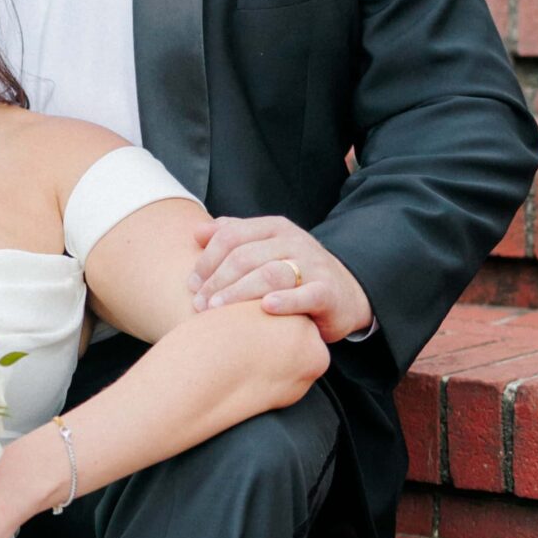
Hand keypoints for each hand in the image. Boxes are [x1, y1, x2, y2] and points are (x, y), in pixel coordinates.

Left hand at [188, 215, 371, 343]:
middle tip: (199, 303)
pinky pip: (306, 295)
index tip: (191, 284)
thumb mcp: (266, 248)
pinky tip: (266, 307)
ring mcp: (313, 265)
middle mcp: (294, 242)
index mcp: (275, 228)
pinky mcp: (328, 291)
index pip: (232, 236)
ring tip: (216, 309)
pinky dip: (286, 301)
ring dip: (239, 292)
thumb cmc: (296, 272)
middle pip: (246, 257)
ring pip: (270, 274)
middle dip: (217, 280)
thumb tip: (197, 231)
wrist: (346, 292)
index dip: (207, 260)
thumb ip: (234, 236)